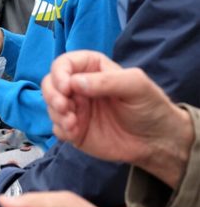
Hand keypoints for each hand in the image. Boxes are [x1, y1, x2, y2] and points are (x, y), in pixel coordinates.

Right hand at [41, 50, 193, 187]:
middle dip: (52, 95)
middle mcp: (79, 86)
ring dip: (56, 114)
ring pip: (50, 105)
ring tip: (73, 124)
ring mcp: (75, 108)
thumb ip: (106, 81)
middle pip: (50, 83)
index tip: (66, 88)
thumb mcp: (135, 85)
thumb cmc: (150, 107)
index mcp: (92, 68)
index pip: (65, 64)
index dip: (60, 74)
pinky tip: (75, 133)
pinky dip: (60, 129)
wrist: (157, 142)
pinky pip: (56, 127)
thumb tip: (74, 82)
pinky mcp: (74, 129)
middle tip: (64, 108)